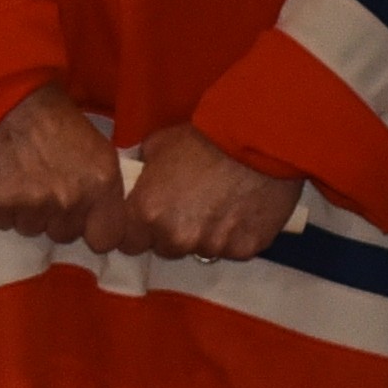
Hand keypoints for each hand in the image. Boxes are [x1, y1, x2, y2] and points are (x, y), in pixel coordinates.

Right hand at [0, 85, 112, 242]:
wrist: (9, 100)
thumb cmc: (57, 120)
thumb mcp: (99, 149)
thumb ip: (105, 189)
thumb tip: (104, 219)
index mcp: (102, 185)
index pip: (106, 239)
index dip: (94, 230)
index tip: (85, 219)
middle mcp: (71, 200)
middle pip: (64, 234)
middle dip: (57, 218)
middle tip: (47, 186)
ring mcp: (34, 205)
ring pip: (33, 229)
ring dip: (29, 212)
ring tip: (24, 179)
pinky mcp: (1, 204)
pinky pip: (5, 221)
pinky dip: (4, 207)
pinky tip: (6, 179)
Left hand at [91, 126, 302, 263]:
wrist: (258, 138)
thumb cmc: (204, 137)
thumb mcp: (158, 145)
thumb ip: (144, 173)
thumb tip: (141, 181)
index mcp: (147, 213)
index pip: (129, 243)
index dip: (139, 230)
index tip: (151, 217)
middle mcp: (176, 237)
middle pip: (165, 249)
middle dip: (172, 232)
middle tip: (189, 206)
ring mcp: (212, 247)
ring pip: (200, 250)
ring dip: (204, 235)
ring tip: (220, 205)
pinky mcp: (245, 250)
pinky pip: (233, 249)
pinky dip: (235, 235)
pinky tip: (243, 210)